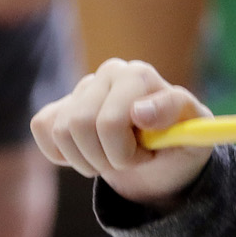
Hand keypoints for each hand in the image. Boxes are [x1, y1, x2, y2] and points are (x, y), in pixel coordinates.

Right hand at [30, 58, 213, 207]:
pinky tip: (88, 152)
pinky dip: (63, 154)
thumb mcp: (193, 134)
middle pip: (80, 127)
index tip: (146, 156)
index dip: (126, 152)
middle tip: (130, 160)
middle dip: (106, 159)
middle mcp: (109, 73)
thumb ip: (174, 112)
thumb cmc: (179, 145)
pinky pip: (42, 128)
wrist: (161, 163)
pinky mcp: (60, 106)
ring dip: (88, 161)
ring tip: (113, 157)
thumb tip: (139, 111)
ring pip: (61, 133)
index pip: (110, 122)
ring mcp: (82, 89)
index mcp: (139, 76)